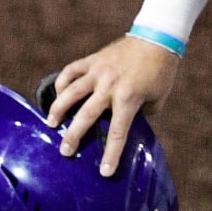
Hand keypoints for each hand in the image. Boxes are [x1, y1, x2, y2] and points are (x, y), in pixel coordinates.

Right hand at [46, 35, 180, 175]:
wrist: (157, 38)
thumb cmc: (161, 72)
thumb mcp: (157, 99)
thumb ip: (142, 114)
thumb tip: (129, 127)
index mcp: (129, 98)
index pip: (117, 132)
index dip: (111, 155)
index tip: (105, 172)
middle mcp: (110, 85)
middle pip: (86, 115)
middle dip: (74, 136)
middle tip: (65, 152)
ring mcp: (98, 71)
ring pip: (70, 91)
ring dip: (58, 108)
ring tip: (50, 123)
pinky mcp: (93, 59)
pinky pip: (71, 71)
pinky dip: (62, 82)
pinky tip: (57, 94)